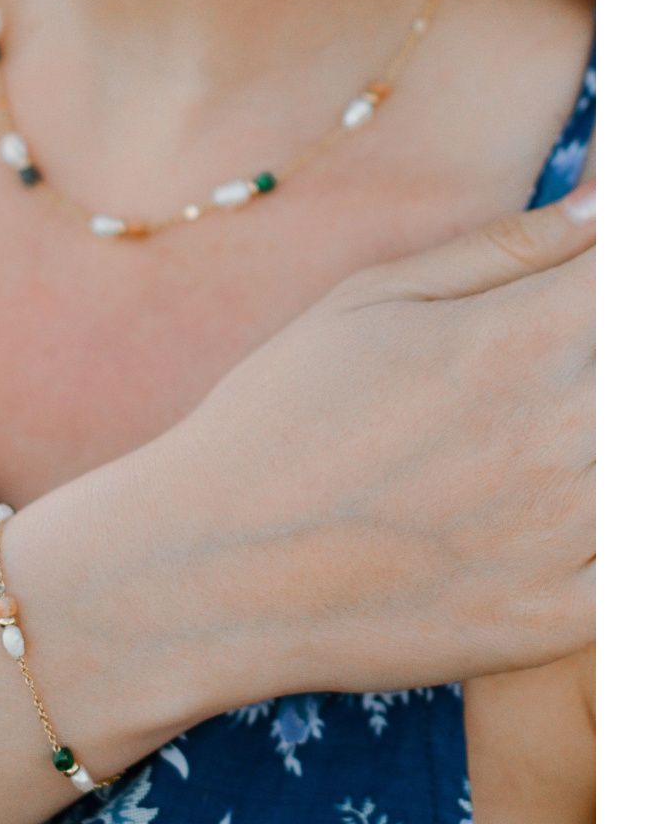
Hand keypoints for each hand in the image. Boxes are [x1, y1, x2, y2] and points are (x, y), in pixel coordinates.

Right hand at [136, 182, 594, 711]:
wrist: (214, 565)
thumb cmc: (277, 414)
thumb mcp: (368, 300)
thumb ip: (500, 250)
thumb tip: (603, 205)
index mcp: (517, 340)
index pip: (631, 281)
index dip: (620, 275)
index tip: (590, 289)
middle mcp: (561, 431)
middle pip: (645, 368)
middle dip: (607, 350)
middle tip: (534, 371)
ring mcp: (568, 535)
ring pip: (644, 464)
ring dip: (606, 436)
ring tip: (517, 434)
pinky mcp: (560, 619)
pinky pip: (638, 567)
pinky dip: (610, 534)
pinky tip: (552, 511)